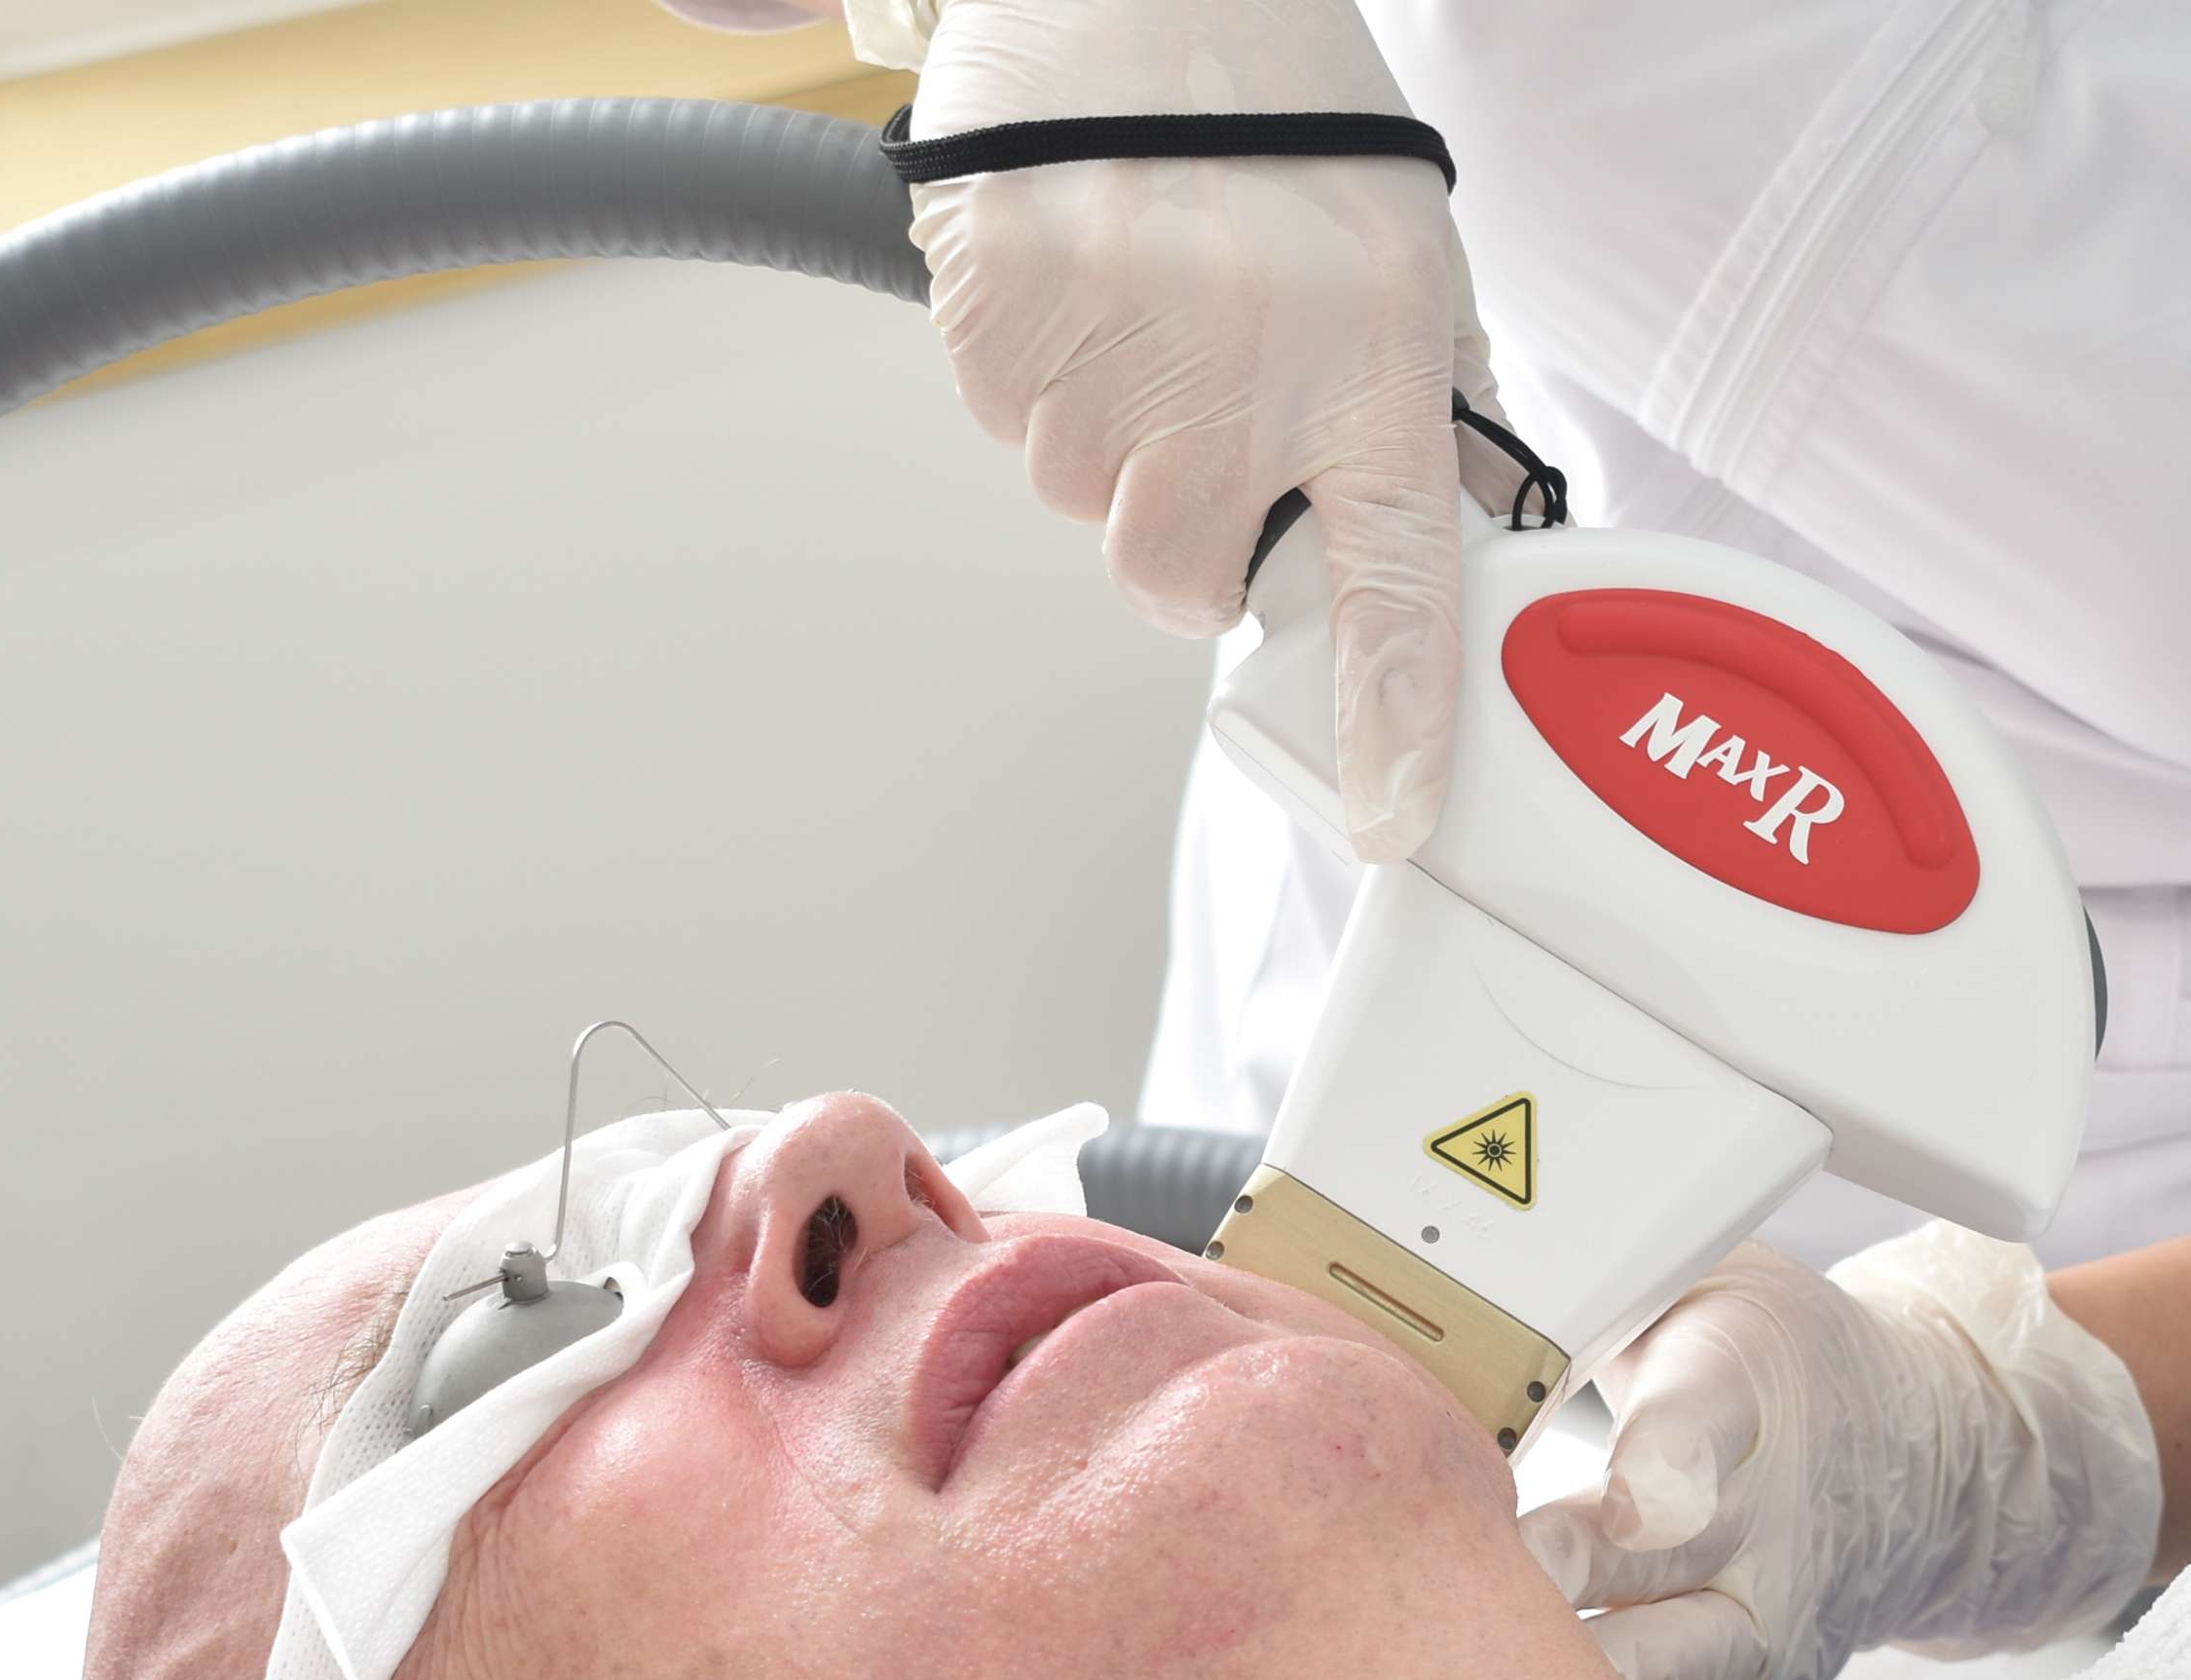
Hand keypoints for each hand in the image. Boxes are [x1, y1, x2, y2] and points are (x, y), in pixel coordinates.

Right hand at [906, 0, 1511, 861]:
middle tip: (1198, 416)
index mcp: (1371, 357)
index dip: (1393, 717)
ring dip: (1105, 436)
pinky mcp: (1000, 308)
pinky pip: (1006, 421)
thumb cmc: (1284, 103)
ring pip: (1081, 503)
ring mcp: (1111, 346)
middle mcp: (1244, 371)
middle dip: (1181, 531)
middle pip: (1177, 580)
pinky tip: (1077, 271)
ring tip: (1141, 297)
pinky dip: (1032, 369)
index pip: (1395, 583)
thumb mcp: (1398, 252)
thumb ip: (1414, 407)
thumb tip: (1440, 545)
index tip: (1390, 815)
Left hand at [1520, 1232, 2160, 1679]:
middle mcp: (1763, 1523)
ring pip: (1683, 1677)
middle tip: (1461, 1612)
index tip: (1574, 1515)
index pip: (1691, 1435)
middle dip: (1556, 1598)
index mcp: (1734, 1393)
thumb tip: (1459, 1297)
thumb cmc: (1753, 1352)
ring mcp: (1777, 1623)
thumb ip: (1590, 1286)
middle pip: (1660, 1576)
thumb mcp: (1693, 1279)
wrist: (1911, 1445)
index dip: (1642, 1476)